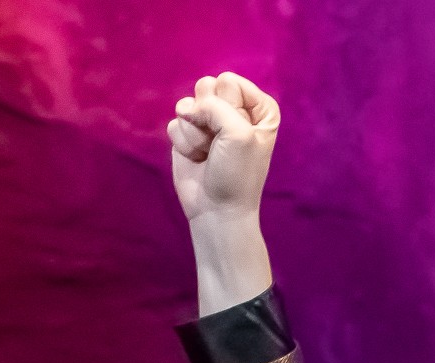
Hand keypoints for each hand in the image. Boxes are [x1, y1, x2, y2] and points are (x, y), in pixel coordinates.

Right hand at [169, 72, 278, 221]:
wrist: (217, 209)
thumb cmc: (237, 173)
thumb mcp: (238, 133)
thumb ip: (214, 105)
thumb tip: (185, 108)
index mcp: (259, 108)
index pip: (230, 81)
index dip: (229, 106)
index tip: (237, 133)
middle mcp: (235, 110)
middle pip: (207, 86)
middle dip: (209, 115)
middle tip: (219, 142)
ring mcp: (210, 121)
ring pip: (188, 103)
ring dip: (196, 132)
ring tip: (209, 153)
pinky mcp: (188, 133)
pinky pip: (176, 122)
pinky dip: (184, 143)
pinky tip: (197, 159)